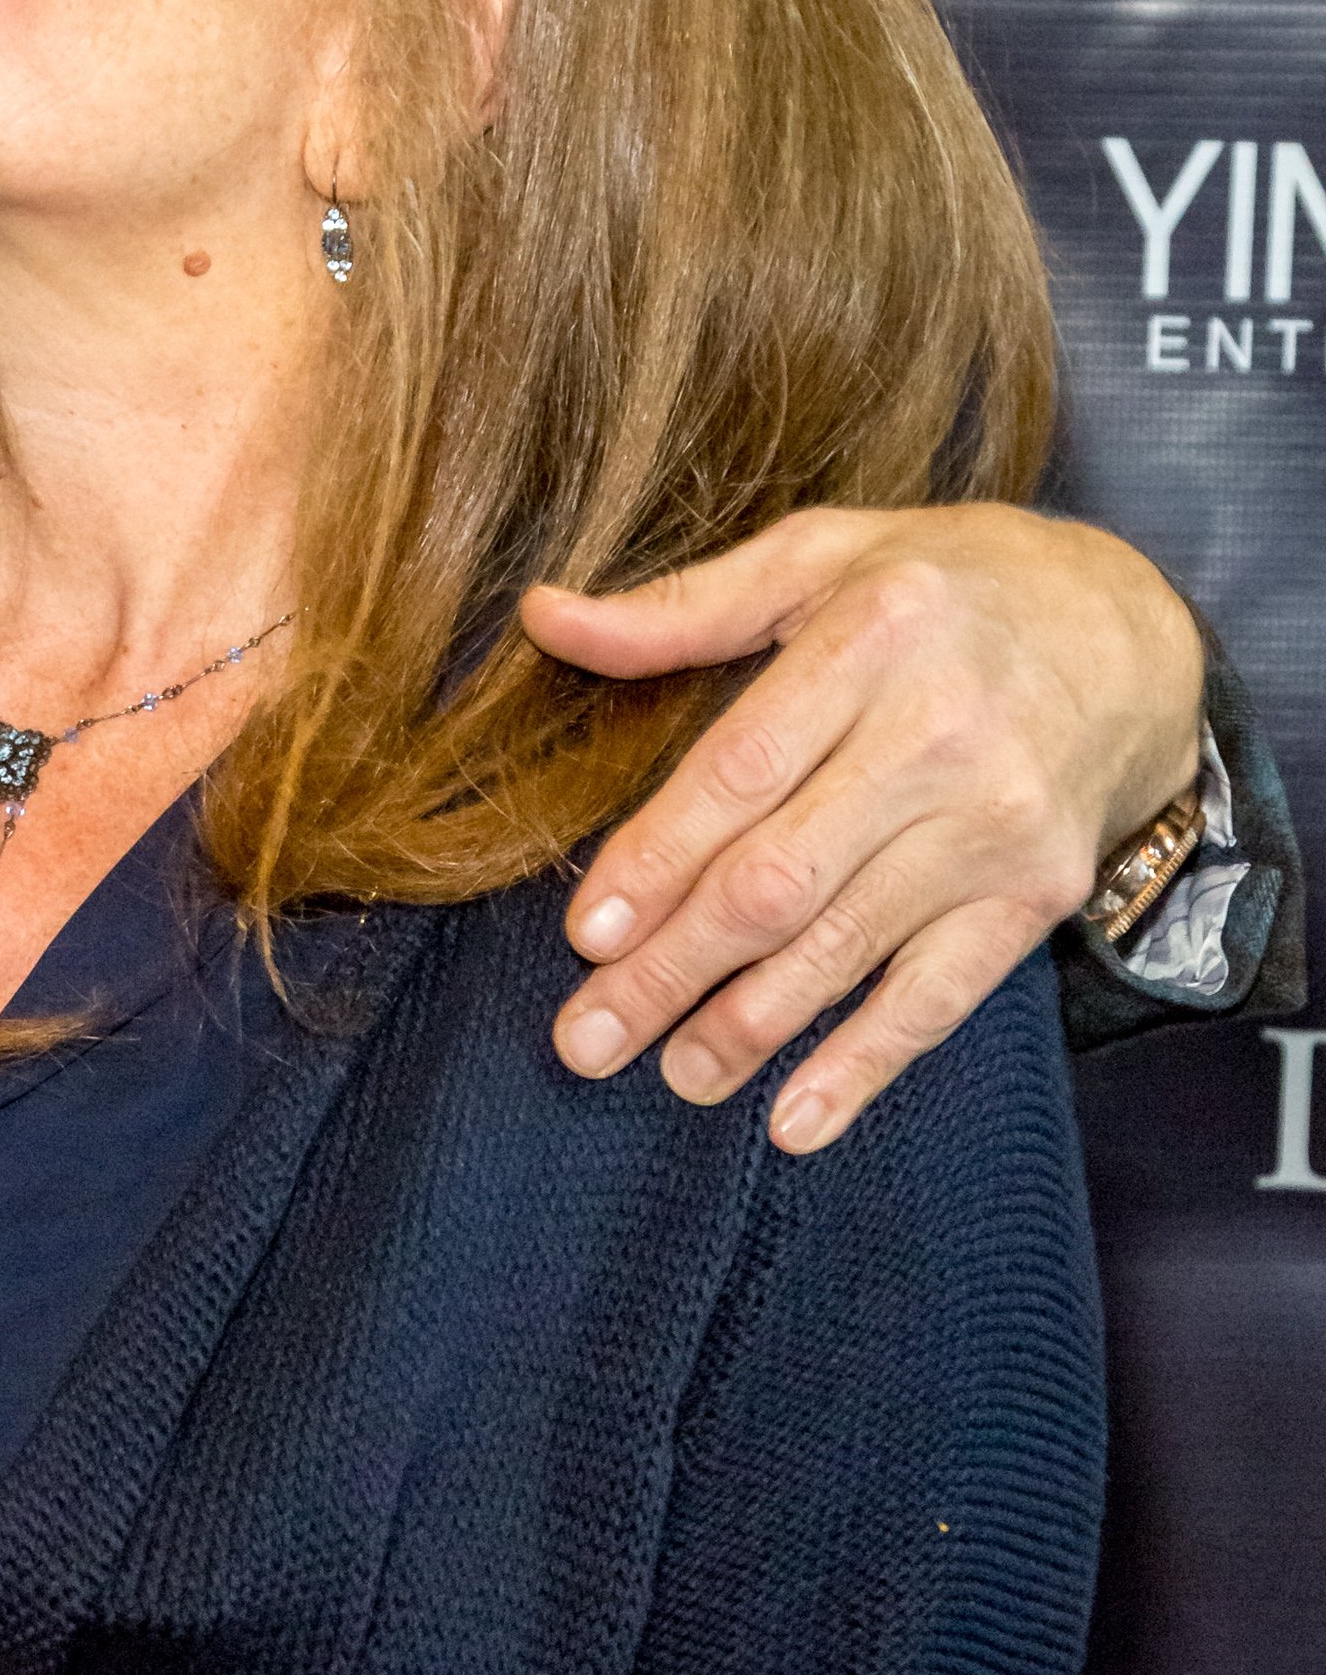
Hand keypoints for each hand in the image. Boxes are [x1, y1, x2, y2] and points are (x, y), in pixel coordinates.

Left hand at [528, 505, 1202, 1153]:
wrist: (1129, 635)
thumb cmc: (946, 589)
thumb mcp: (821, 554)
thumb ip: (683, 605)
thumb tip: (546, 620)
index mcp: (873, 636)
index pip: (737, 774)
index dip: (655, 864)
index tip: (585, 936)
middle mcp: (941, 735)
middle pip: (777, 880)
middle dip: (669, 970)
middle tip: (586, 1038)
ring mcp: (996, 825)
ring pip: (843, 948)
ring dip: (746, 1029)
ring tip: (669, 1074)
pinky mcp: (1037, 894)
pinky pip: (939, 996)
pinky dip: (865, 1066)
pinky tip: (797, 1119)